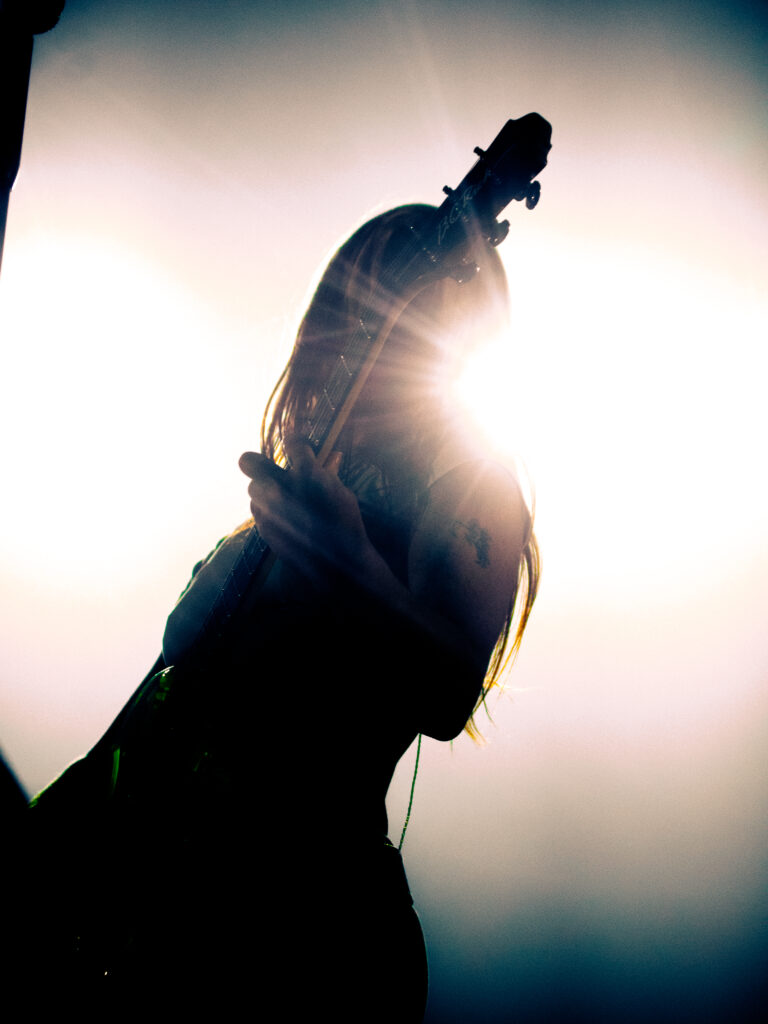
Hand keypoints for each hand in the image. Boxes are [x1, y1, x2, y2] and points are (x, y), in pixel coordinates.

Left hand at [238, 439, 370, 590]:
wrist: (337, 565)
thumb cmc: (346, 526)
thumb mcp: (343, 495)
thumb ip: (330, 474)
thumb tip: (332, 456)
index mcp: (307, 472)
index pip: (292, 441)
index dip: (296, 442)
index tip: (297, 447)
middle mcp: (282, 486)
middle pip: (248, 461)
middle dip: (255, 462)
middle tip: (266, 468)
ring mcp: (269, 508)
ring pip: (252, 487)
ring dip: (265, 490)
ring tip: (281, 500)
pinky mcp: (263, 528)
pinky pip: (258, 511)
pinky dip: (267, 511)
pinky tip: (283, 519)